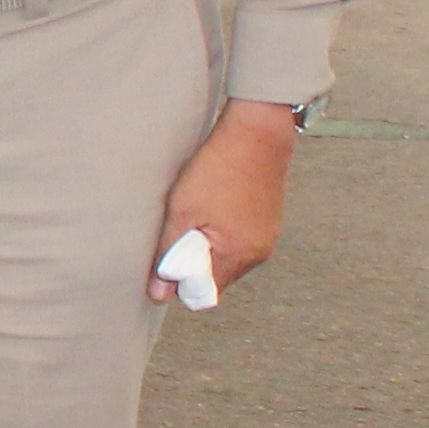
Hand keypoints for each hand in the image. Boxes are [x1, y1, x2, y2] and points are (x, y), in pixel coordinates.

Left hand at [147, 99, 298, 303]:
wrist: (257, 134)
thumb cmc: (217, 169)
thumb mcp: (182, 211)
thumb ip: (169, 254)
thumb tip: (158, 293)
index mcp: (238, 256)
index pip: (203, 293)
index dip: (181, 280)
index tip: (169, 255)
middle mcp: (258, 254)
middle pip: (217, 277)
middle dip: (195, 261)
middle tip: (183, 227)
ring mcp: (268, 238)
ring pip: (228, 258)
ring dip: (209, 245)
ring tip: (200, 212)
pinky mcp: (270, 223)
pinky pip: (241, 241)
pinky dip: (224, 232)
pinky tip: (216, 205)